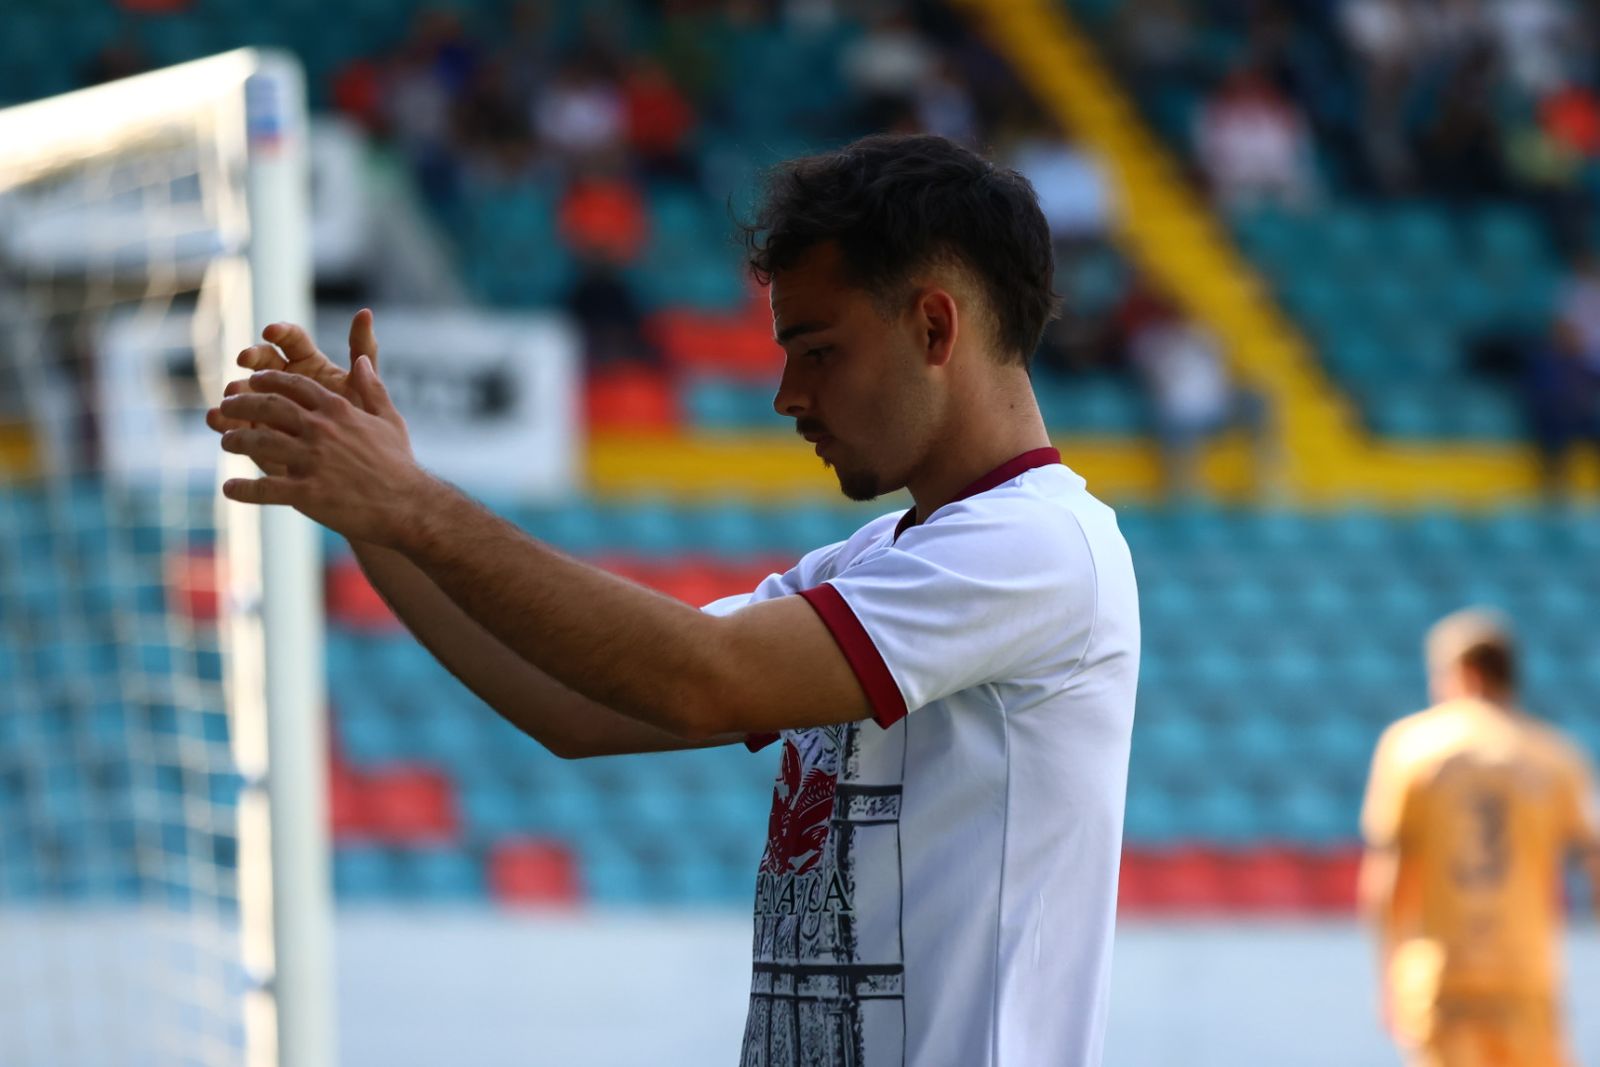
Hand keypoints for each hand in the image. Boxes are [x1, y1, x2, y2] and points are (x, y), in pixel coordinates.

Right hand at [205, 310, 402, 474]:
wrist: (354, 472)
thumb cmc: (360, 425)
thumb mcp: (364, 389)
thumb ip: (364, 352)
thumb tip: (365, 311)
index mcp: (309, 364)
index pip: (290, 340)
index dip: (280, 333)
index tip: (272, 332)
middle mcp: (284, 380)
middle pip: (262, 360)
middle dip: (252, 357)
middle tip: (246, 359)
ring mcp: (266, 405)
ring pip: (244, 390)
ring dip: (236, 388)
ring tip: (231, 391)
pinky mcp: (255, 432)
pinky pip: (233, 423)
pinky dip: (223, 420)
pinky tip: (216, 418)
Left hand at [207, 341, 429, 547]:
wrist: (409, 506)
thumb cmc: (400, 464)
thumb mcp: (389, 420)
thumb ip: (372, 388)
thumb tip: (362, 361)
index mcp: (338, 410)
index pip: (293, 385)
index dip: (267, 380)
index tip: (252, 380)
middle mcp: (321, 430)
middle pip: (268, 407)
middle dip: (242, 403)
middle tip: (227, 405)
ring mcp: (311, 461)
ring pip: (259, 442)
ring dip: (236, 440)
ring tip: (226, 442)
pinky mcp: (306, 493)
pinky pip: (264, 488)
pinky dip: (244, 489)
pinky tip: (230, 489)